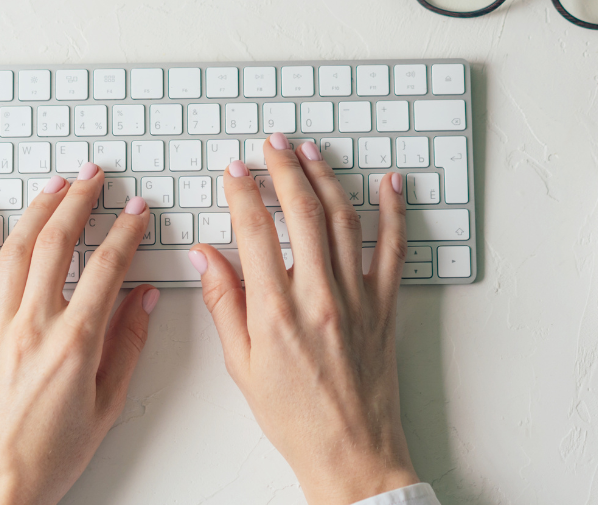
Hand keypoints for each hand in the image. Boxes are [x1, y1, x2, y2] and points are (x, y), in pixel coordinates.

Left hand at [0, 163, 158, 504]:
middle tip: (97, 177)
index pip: (107, 268)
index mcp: (75, 343)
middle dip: (81, 202)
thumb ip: (127, 346)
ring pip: (15, 250)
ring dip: (37, 209)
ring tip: (56, 184)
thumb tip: (144, 299)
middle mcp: (33, 327)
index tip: (138, 211)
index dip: (126, 232)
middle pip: (58, 244)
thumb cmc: (51, 455)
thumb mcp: (107, 404)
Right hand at [191, 133, 417, 504]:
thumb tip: (205, 257)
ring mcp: (358, 298)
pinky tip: (389, 185)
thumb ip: (224, 303)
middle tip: (271, 145)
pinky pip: (392, 248)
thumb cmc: (295, 417)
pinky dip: (393, 212)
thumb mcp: (243, 365)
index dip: (242, 192)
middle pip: (302, 213)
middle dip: (284, 169)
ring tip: (311, 152)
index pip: (255, 230)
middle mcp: (319, 296)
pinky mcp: (385, 306)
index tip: (234, 171)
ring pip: (344, 220)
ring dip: (326, 178)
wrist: (352, 452)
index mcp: (276, 312)